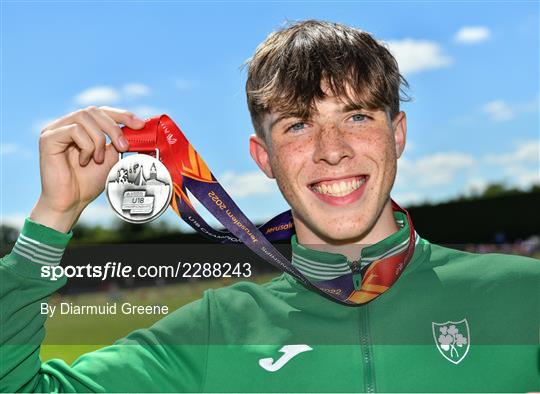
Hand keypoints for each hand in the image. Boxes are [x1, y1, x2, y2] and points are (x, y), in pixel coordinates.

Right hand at [30, 106, 145, 231]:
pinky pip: (74, 130)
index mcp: (81, 128)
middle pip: (94, 111)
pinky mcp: (48, 138)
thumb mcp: (110, 158)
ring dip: (99, 139)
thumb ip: (117, 141)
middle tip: (123, 147)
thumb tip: (134, 128)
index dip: (122, 115)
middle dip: (113, 128)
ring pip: (85, 117)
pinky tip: (84, 161)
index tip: (139, 124)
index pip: (102, 111)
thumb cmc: (88, 182)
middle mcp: (67, 124)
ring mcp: (56, 129)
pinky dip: (86, 146)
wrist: (71, 202)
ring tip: (98, 159)